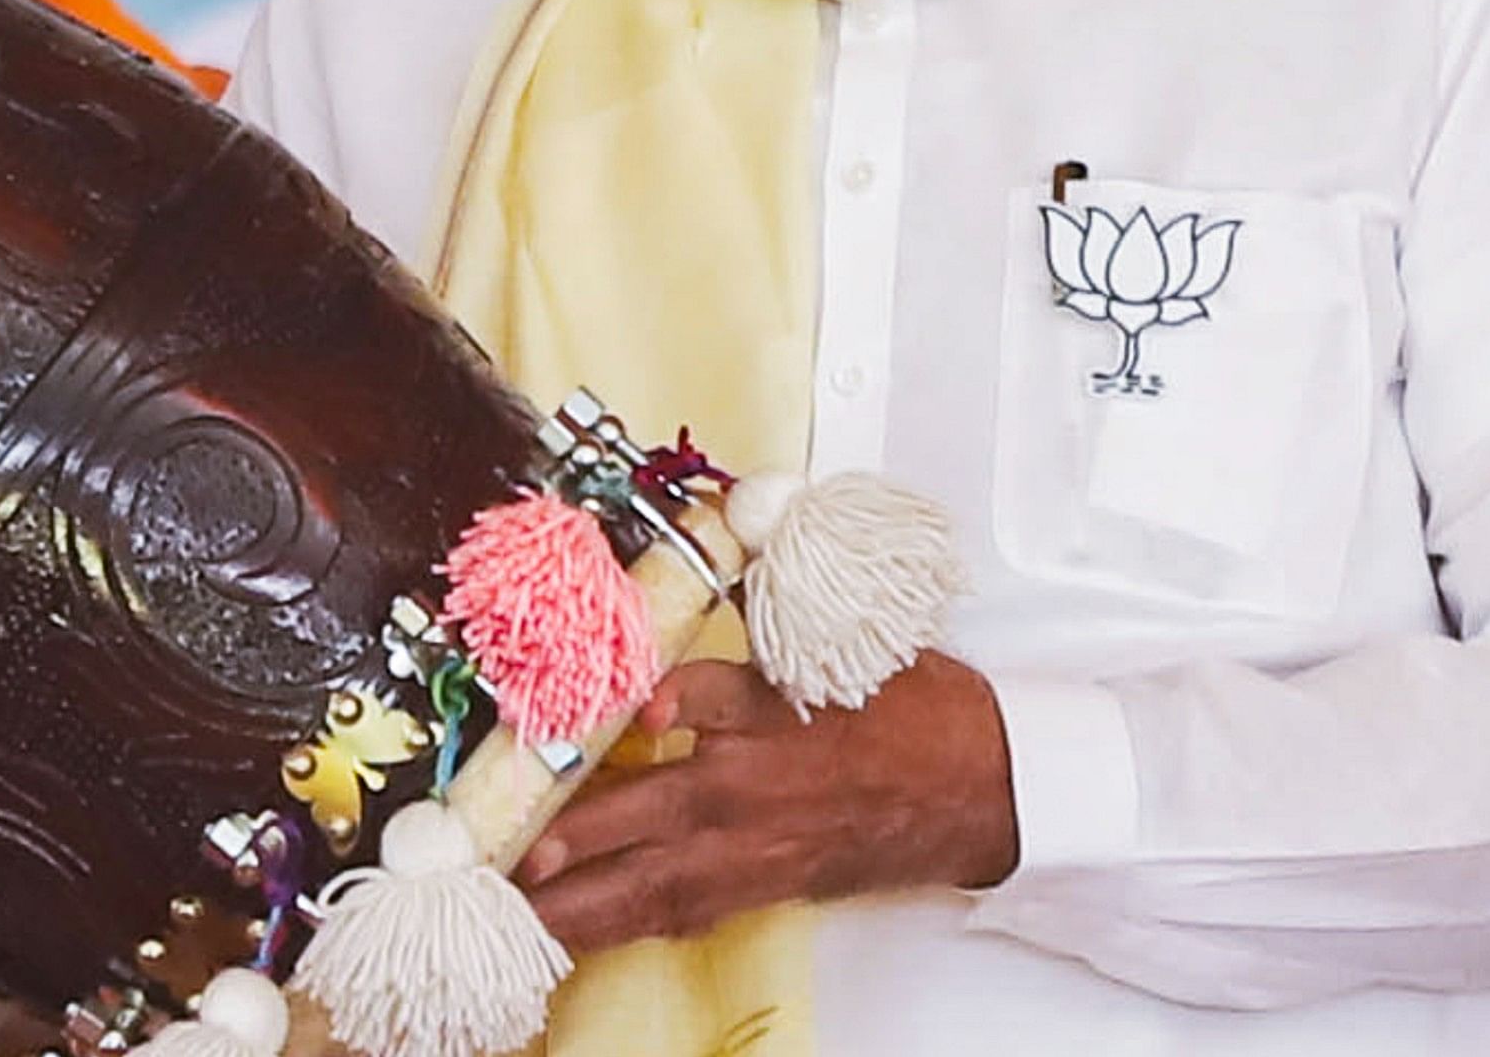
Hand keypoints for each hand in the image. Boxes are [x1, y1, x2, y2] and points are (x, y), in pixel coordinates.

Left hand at [512, 651, 1016, 954]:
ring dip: (582, 904)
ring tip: (518, 919)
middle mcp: (748, 786)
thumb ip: (756, 605)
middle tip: (505, 858)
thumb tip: (707, 555)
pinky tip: (589, 934)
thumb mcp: (834, 641)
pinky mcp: (768, 884)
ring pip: (652, 882)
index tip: (592, 712)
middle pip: (642, 814)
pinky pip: (686, 912)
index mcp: (764, 714)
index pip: (689, 698)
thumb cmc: (910, 709)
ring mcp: (754, 846)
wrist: (984, 786)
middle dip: (570, 839)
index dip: (638, 700)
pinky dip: (633, 925)